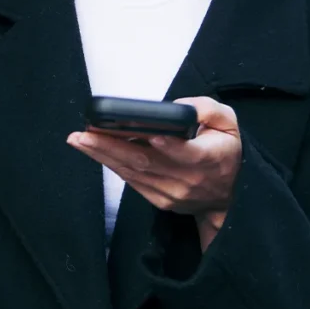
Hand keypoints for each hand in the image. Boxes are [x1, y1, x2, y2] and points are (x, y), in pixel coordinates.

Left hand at [67, 97, 241, 246]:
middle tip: (85, 133)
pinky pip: (131, 181)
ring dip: (103, 155)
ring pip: (133, 173)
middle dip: (111, 146)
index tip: (147, 133)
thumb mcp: (229, 124)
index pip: (186, 154)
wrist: (227, 197)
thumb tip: (178, 108)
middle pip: (146, 162)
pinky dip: (112, 165)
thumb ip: (208, 110)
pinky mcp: (159, 200)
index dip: (166, 145)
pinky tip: (95, 151)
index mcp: (209, 159)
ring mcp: (171, 193)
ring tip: (80, 140)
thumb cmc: (225, 153)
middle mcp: (187, 180)